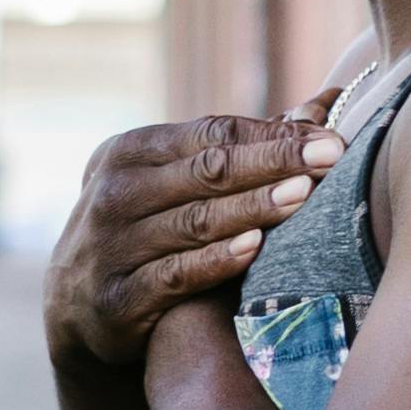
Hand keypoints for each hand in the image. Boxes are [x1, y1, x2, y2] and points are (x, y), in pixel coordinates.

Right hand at [45, 111, 338, 370]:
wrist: (78, 306)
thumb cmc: (145, 228)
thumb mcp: (170, 181)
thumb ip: (237, 148)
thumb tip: (328, 103)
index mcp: (129, 151)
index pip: (211, 134)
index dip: (272, 134)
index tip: (329, 136)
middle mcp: (117, 192)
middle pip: (208, 171)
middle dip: (274, 160)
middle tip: (332, 156)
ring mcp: (113, 245)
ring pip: (195, 221)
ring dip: (252, 206)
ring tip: (304, 194)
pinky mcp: (118, 298)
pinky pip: (175, 275)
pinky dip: (215, 260)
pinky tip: (256, 248)